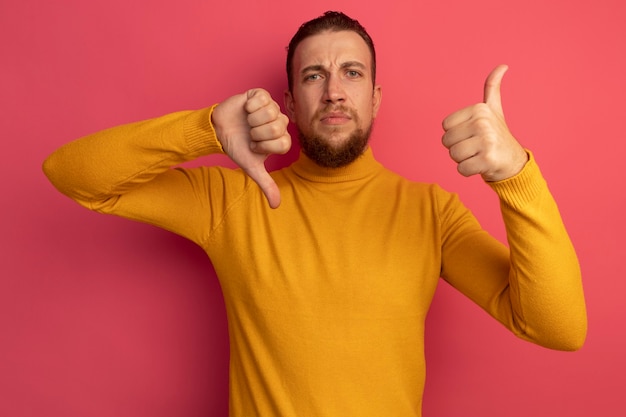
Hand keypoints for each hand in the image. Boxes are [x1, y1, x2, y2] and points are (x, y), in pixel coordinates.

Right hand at [212, 88, 290, 207]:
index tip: (254, 146)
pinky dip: (250, 106)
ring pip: (271, 112)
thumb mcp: (251, 167)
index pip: (283, 143)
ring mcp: (272, 107)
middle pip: (278, 127)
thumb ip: (266, 184)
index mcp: (282, 139)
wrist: (218, 131)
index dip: (265, 146)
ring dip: (253, 120)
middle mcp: (280, 122)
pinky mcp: (261, 95)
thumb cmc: (238, 147)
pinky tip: (245, 110)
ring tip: (247, 122)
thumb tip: (276, 206)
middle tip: (250, 134)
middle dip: (258, 133)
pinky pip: (262, 99)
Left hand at [442, 65, 527, 181]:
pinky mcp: (487, 159)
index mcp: (479, 109)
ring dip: (462, 159)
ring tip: (477, 154)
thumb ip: (492, 88)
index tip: (471, 134)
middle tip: (475, 146)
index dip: (455, 134)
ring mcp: (486, 141)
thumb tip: (502, 66)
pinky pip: (461, 169)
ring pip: (453, 155)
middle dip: (457, 148)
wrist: (514, 160)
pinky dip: (468, 171)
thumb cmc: (498, 134)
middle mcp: (483, 122)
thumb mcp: (494, 109)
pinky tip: (481, 165)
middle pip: (447, 141)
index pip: (445, 127)